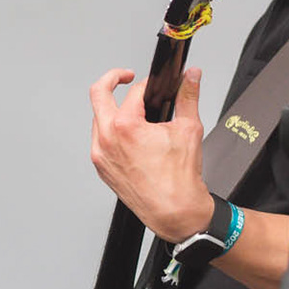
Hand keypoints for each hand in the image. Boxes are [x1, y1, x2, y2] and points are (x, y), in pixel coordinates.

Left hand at [88, 66, 213, 243]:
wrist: (174, 211)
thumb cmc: (179, 178)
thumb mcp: (189, 128)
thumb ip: (188, 96)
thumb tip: (191, 77)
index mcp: (125, 127)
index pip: (134, 92)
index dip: (148, 84)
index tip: (155, 85)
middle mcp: (106, 139)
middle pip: (98, 94)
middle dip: (112, 79)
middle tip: (126, 77)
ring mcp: (100, 154)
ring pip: (97, 118)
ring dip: (112, 109)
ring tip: (132, 111)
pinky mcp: (101, 167)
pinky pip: (99, 140)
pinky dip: (111, 131)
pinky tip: (129, 136)